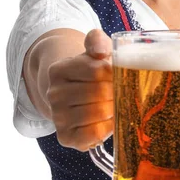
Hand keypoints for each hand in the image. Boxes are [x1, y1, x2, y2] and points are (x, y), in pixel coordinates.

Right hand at [46, 29, 113, 150]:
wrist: (76, 93)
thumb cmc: (92, 72)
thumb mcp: (94, 52)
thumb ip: (98, 42)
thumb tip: (100, 50)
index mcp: (59, 69)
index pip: (96, 70)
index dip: (115, 73)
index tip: (121, 74)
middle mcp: (54, 94)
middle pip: (99, 93)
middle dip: (118, 91)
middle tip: (125, 91)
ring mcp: (57, 116)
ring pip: (97, 113)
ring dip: (115, 109)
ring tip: (118, 103)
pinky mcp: (65, 136)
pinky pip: (93, 134)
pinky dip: (107, 127)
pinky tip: (110, 120)